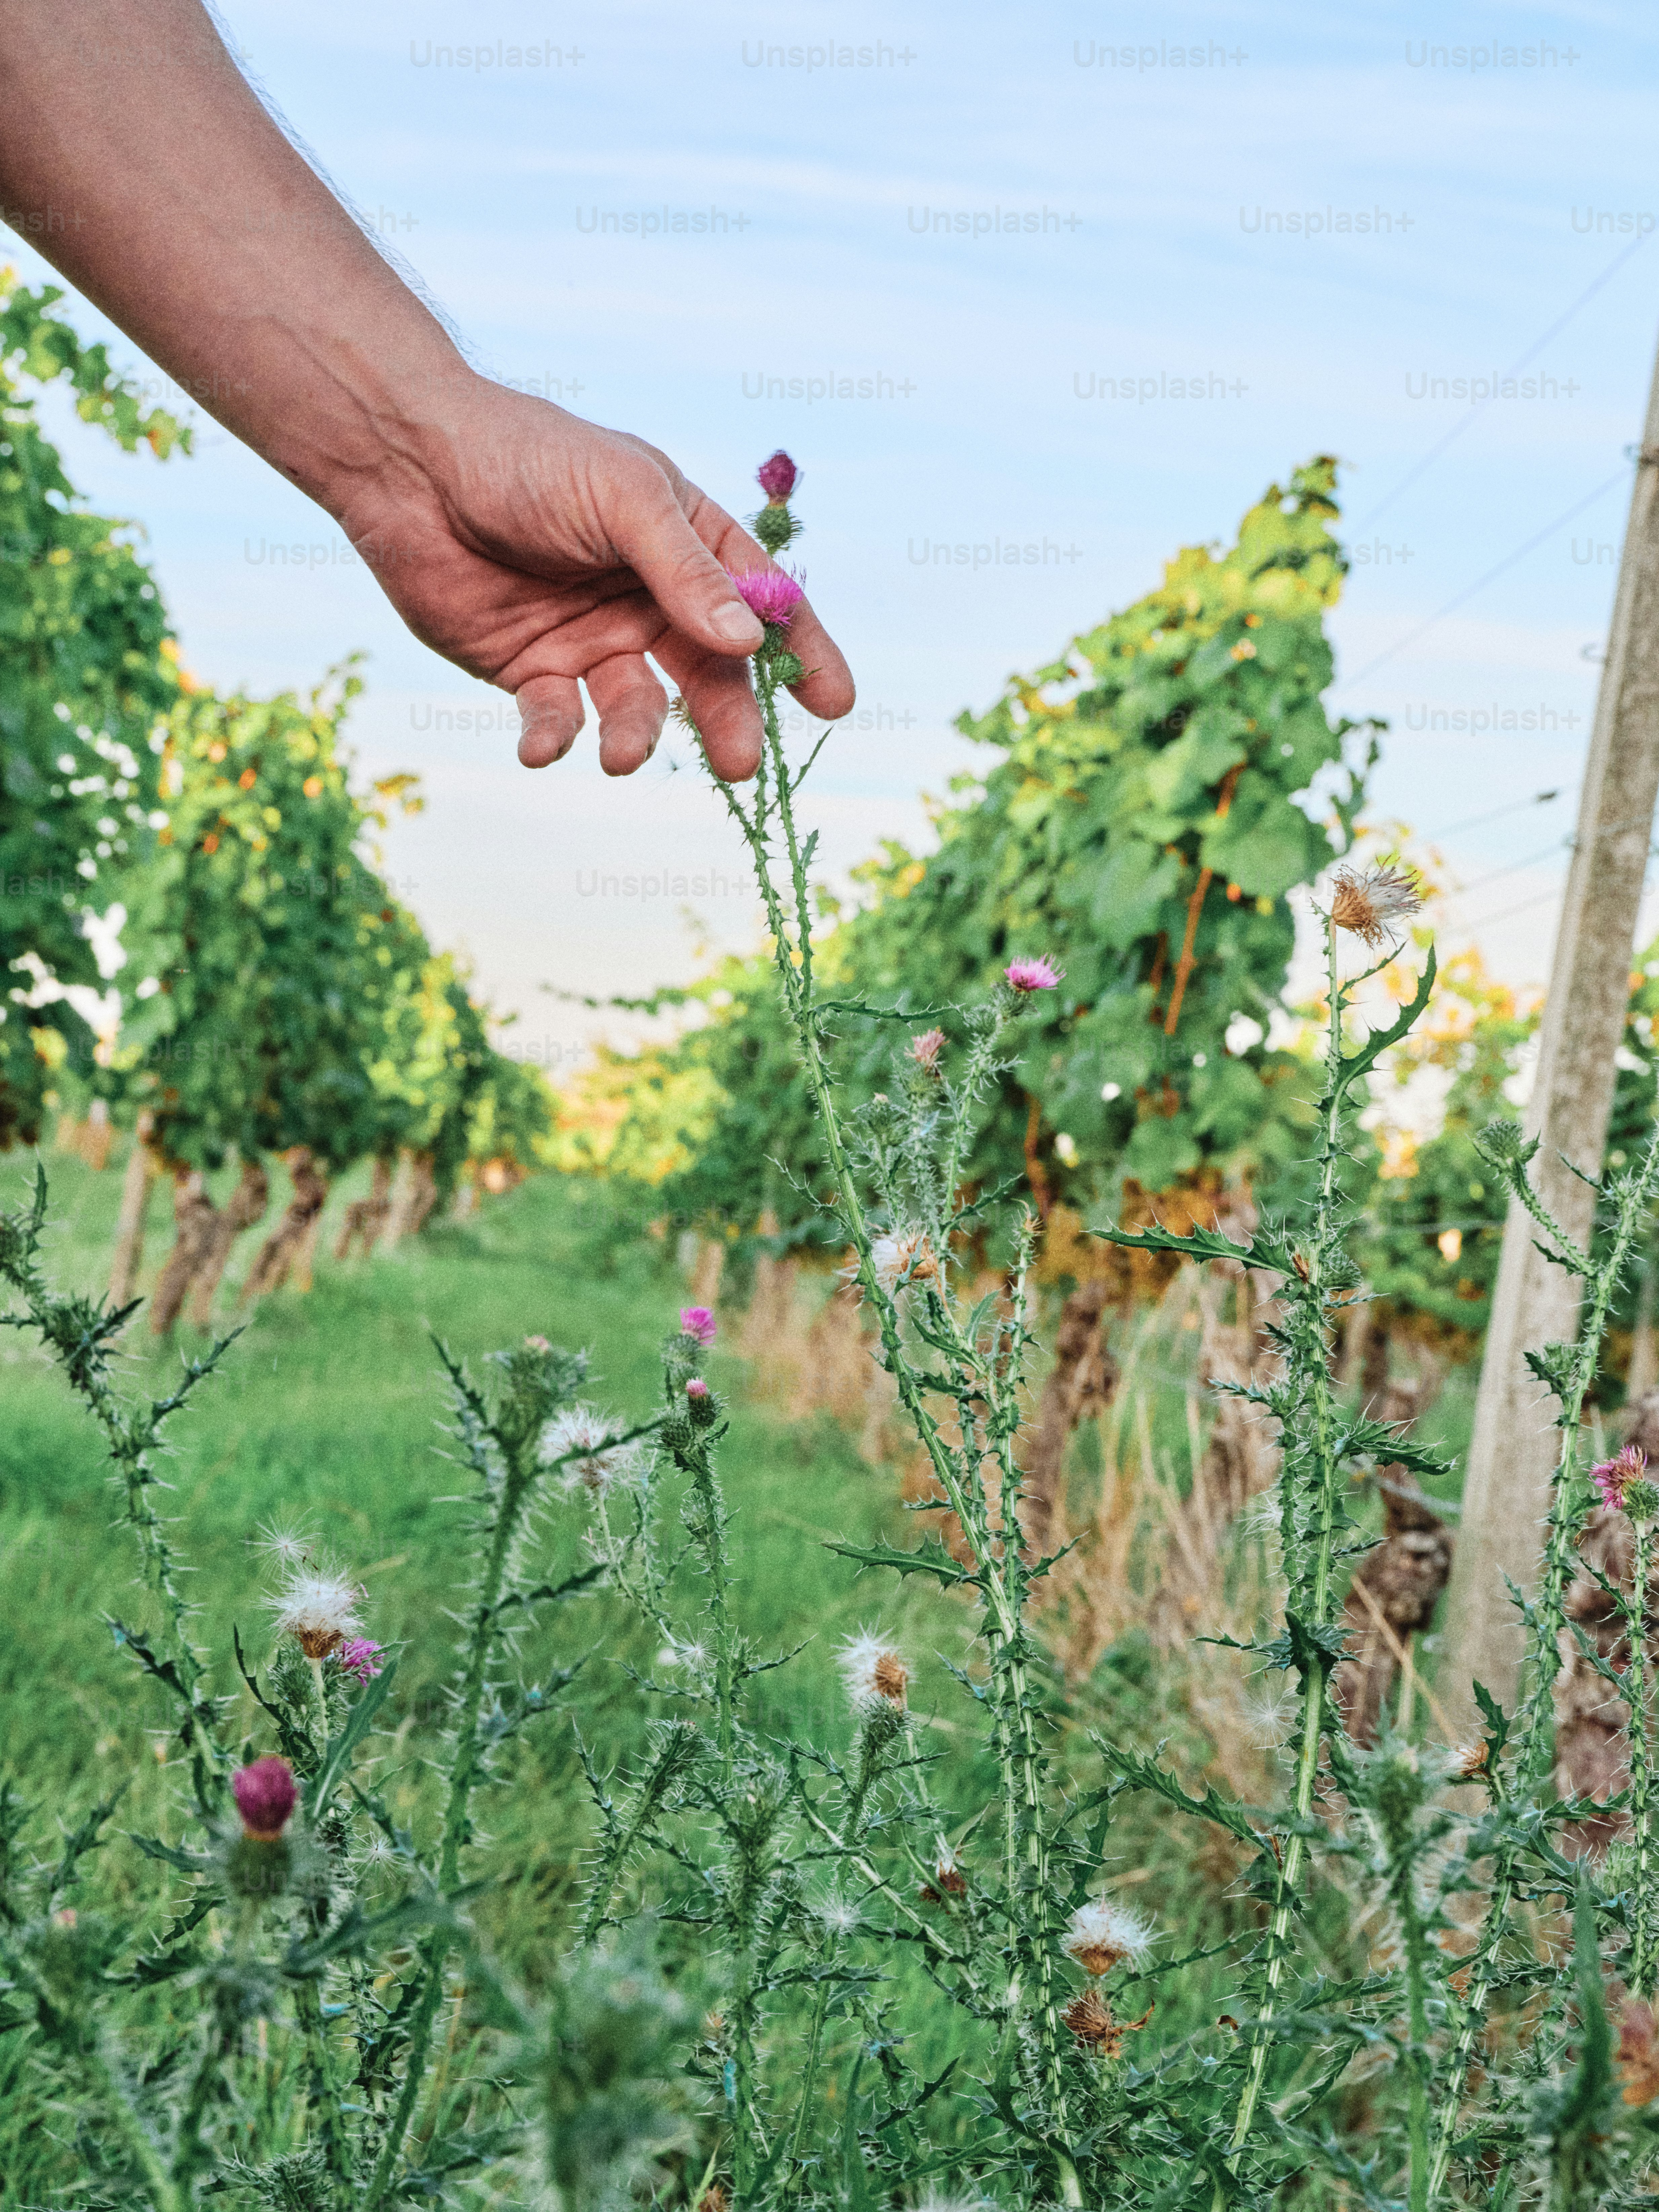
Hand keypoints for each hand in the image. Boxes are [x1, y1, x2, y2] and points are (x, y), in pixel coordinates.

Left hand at [331, 376, 855, 777]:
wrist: (411, 464)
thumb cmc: (527, 458)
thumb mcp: (623, 499)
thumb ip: (686, 572)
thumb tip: (747, 642)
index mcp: (684, 544)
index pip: (761, 605)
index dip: (801, 653)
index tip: (834, 704)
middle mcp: (646, 598)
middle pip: (707, 674)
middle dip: (727, 719)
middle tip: (739, 765)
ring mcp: (590, 639)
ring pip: (635, 708)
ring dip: (634, 736)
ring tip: (619, 754)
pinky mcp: (529, 670)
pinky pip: (557, 720)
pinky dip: (554, 739)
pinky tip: (543, 747)